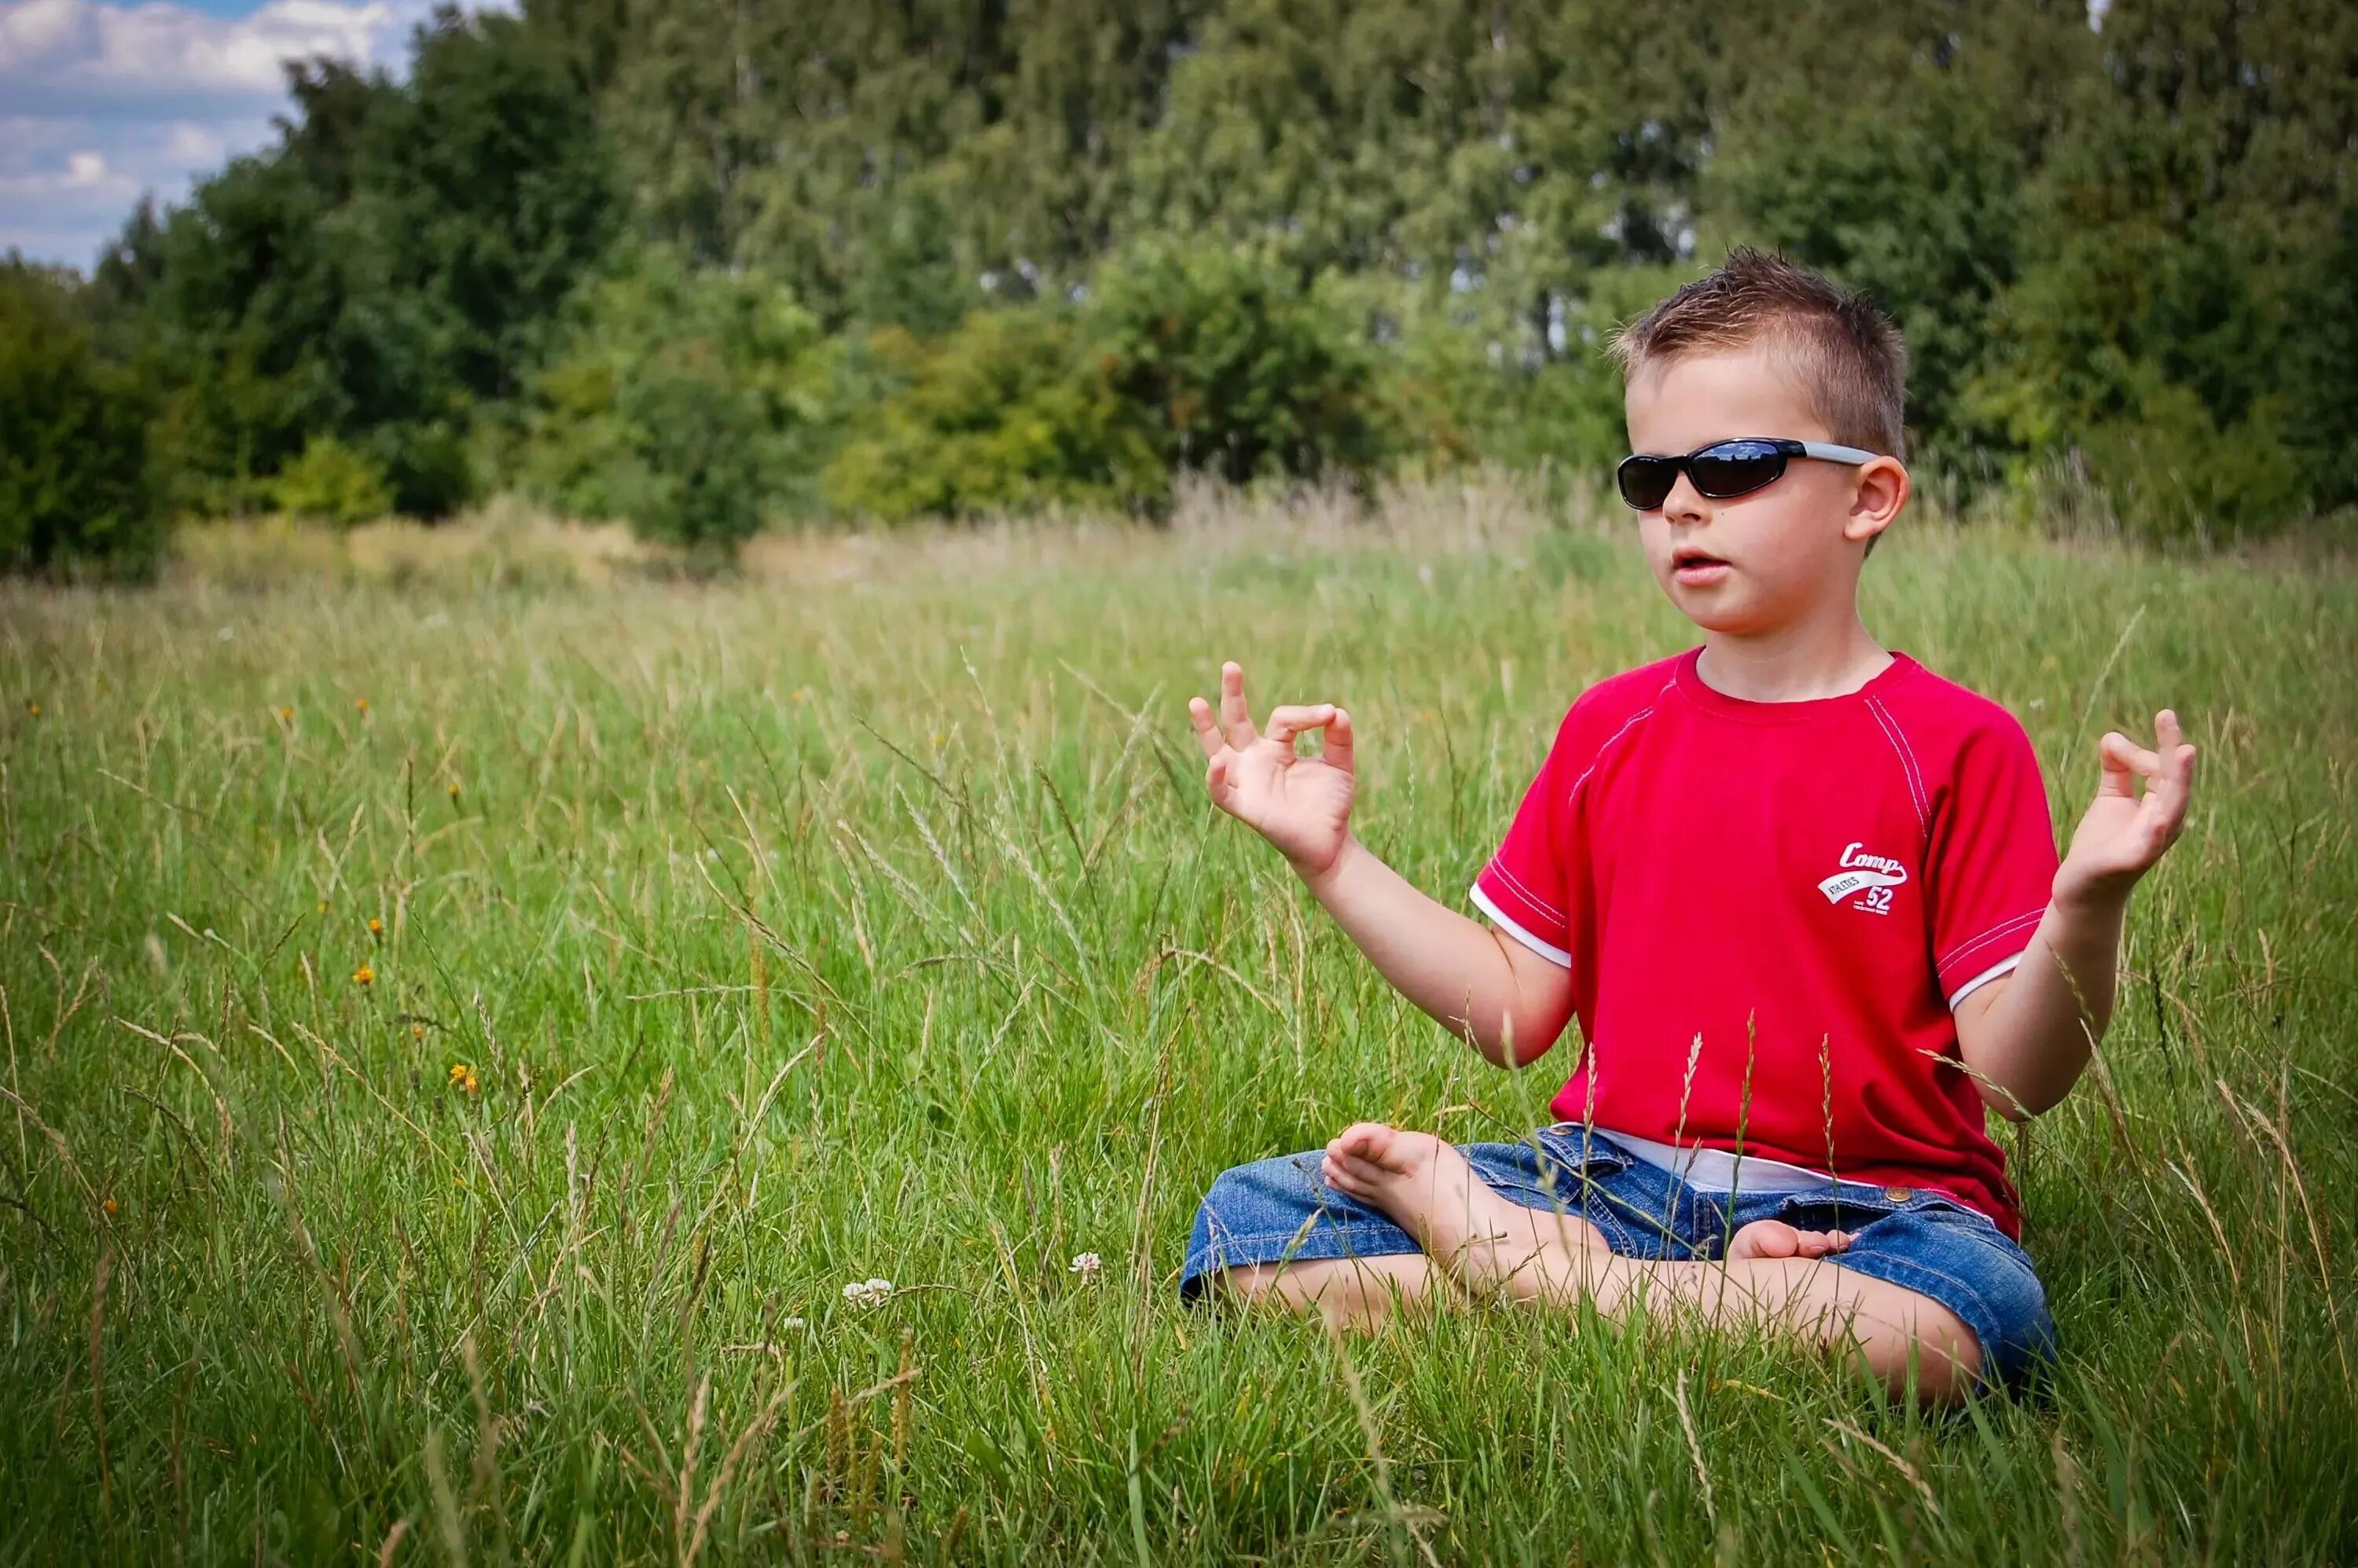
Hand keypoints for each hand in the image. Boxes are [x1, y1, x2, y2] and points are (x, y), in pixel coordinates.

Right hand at [1187, 661, 1355, 879]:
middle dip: (1232, 694)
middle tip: (1231, 665)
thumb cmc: (1330, 803)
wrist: (1330, 842)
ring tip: (1196, 702)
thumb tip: (1336, 711)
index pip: (1281, 719)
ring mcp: (1247, 781)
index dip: (1305, 715)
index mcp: (1276, 747)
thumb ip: (1339, 739)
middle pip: (1236, 721)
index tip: (1328, 715)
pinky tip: (1218, 761)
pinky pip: (1222, 792)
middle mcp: (1255, 760)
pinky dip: (1217, 778)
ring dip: (1205, 729)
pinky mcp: (1244, 806)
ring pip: (1217, 751)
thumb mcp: (1340, 765)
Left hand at [2056, 709, 2197, 906]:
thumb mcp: (2111, 798)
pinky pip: (2148, 845)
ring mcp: (2151, 843)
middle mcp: (2164, 823)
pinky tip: (2160, 820)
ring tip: (2184, 753)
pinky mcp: (2131, 862)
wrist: (2083, 888)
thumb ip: (2117, 768)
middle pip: (2176, 782)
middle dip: (2175, 752)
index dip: (2152, 747)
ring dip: (2178, 782)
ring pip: (2171, 808)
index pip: (2166, 768)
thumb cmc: (2103, 843)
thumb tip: (2113, 738)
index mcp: (2162, 805)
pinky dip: (2156, 832)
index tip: (2138, 729)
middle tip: (2169, 717)